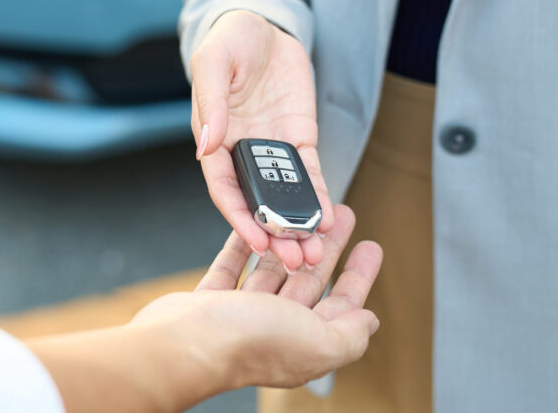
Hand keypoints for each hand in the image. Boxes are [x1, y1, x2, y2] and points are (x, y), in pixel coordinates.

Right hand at [132, 205, 380, 388]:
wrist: (187, 343)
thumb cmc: (250, 343)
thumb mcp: (320, 341)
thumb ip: (350, 334)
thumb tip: (369, 321)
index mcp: (305, 342)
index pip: (342, 305)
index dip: (358, 275)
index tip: (369, 247)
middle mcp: (275, 329)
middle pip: (310, 281)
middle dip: (327, 247)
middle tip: (339, 218)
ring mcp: (242, 314)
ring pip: (272, 271)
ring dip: (289, 242)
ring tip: (302, 214)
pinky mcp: (211, 301)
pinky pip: (231, 267)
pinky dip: (244, 246)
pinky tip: (255, 227)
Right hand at [189, 10, 332, 271]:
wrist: (263, 24)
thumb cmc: (229, 41)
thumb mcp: (214, 63)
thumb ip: (212, 104)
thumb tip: (206, 145)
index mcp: (214, 140)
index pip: (225, 190)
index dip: (239, 219)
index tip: (255, 244)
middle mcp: (242, 152)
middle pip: (258, 203)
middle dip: (275, 235)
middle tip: (295, 262)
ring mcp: (273, 148)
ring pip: (286, 196)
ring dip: (298, 226)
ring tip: (316, 252)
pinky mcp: (300, 139)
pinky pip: (310, 174)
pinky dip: (318, 197)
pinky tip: (329, 219)